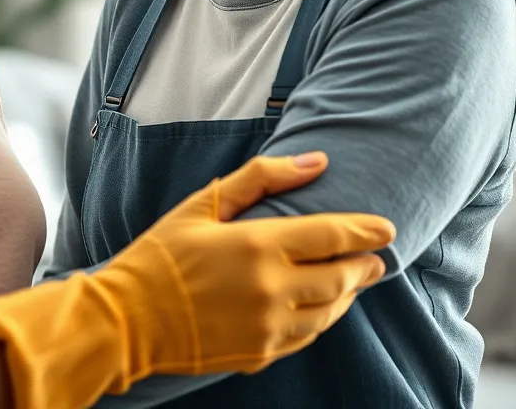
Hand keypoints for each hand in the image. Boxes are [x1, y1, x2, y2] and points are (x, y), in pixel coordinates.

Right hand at [0, 152, 394, 408]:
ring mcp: (270, 327)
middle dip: (364, 264)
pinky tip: (320, 305)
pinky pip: (307, 335)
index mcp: (258, 246)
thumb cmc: (161, 254)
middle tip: (376, 255)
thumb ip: (260, 178)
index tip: (387, 227)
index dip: (364, 231)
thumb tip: (316, 161)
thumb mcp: (203, 204)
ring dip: (348, 292)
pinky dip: (322, 317)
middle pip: (340, 277)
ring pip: (330, 311)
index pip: (331, 236)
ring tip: (354, 277)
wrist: (129, 319)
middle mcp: (273, 289)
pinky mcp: (262, 354)